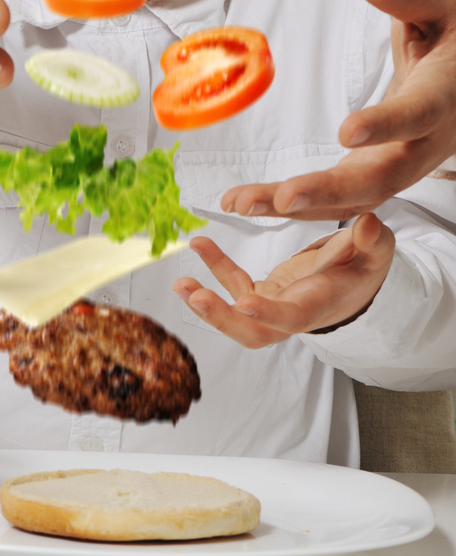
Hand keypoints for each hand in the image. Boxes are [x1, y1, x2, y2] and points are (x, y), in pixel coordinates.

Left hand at [172, 213, 393, 347]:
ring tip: (180, 283)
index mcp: (318, 306)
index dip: (269, 315)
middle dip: (223, 319)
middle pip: (254, 333)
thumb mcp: (376, 251)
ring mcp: (273, 307)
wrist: (355, 284)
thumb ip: (372, 241)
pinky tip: (198, 244)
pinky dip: (215, 266)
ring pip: (236, 317)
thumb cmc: (365, 267)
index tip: (245, 303)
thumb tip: (368, 223)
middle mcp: (291, 314)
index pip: (292, 318)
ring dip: (207, 303)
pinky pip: (234, 283)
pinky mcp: (262, 294)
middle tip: (195, 297)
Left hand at [222, 0, 455, 220]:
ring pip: (354, 198)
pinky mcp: (378, 173)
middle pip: (382, 177)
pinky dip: (296, 205)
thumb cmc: (455, 36)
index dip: (386, 125)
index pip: (419, 114)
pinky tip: (249, 202)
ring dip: (298, 206)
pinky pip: (340, 198)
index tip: (347, 130)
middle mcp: (426, 143)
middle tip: (283, 196)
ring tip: (242, 203)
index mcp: (446, 95)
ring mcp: (402, 164)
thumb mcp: (444, 5)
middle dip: (330, 190)